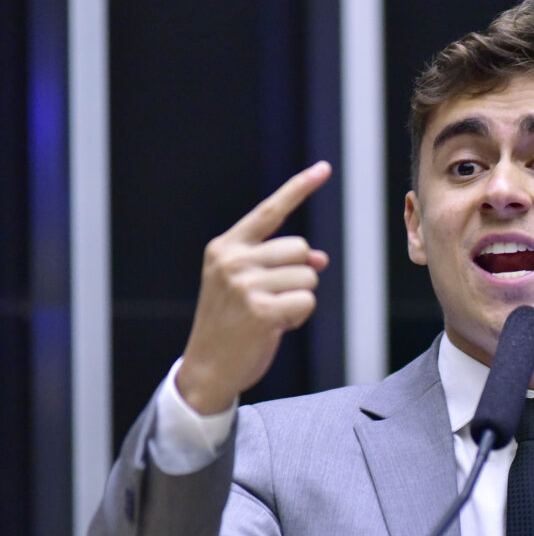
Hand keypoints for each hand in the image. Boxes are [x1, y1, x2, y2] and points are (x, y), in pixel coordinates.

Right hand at [176, 161, 331, 414]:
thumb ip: (281, 265)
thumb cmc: (232, 323)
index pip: (270, 210)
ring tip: (271, 314)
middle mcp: (232, 260)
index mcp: (226, 247)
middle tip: (272, 299)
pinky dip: (300, 316)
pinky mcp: (260, 311)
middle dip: (299, 275)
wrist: (207, 367)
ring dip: (300, 298)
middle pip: (301, 248)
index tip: (324, 168)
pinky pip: (307, 301)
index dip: (299, 187)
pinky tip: (276, 327)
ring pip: (309, 276)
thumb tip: (320, 259)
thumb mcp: (249, 285)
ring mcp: (244, 285)